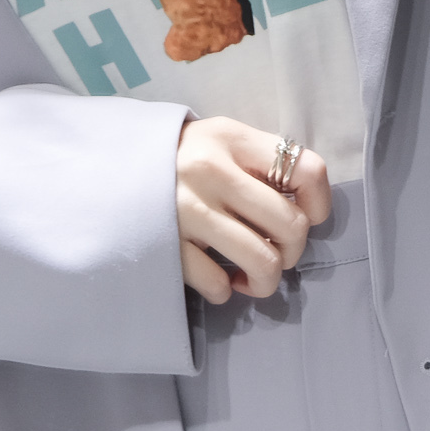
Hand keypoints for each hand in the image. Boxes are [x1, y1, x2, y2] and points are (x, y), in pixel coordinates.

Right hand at [176, 116, 331, 303]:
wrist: (109, 169)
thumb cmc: (181, 159)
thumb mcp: (221, 141)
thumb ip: (262, 163)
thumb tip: (308, 210)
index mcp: (233, 140)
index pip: (308, 170)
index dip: (320, 204)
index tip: (307, 215)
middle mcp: (211, 172)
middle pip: (291, 226)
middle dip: (294, 251)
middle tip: (278, 252)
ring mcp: (187, 211)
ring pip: (262, 262)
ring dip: (266, 280)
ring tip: (254, 276)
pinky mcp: (166, 245)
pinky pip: (218, 284)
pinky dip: (225, 290)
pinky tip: (218, 278)